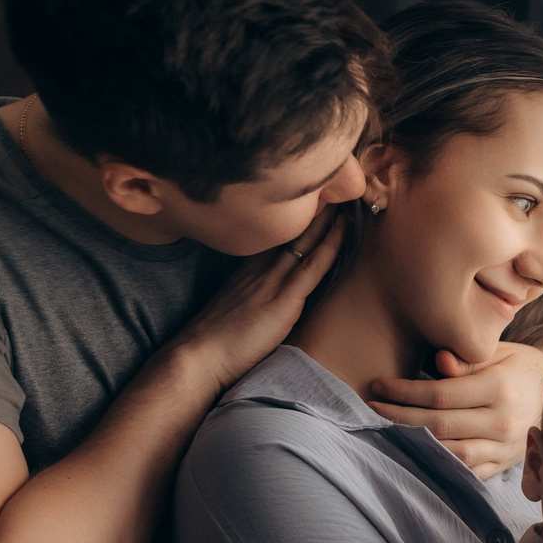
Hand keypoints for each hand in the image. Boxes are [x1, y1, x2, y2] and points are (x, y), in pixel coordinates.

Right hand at [173, 210, 343, 390]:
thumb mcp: (232, 312)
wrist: (199, 356)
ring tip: (343, 195)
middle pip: (289, 232)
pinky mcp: (283, 299)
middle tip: (332, 186)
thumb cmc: (213, 343)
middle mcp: (259, 268)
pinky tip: (343, 229)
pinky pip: (312, 266)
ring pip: (304, 241)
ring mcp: (271, 281)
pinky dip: (330, 245)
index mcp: (246, 271)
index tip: (312, 201)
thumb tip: (263, 305)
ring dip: (325, 218)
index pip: (275, 238)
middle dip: (312, 210)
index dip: (294, 219)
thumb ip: (249, 301)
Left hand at [366, 340, 542, 477]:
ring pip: (450, 453)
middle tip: (371, 408)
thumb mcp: (498, 352)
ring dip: (414, 445)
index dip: (404, 392)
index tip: (378, 386)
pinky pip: (466, 472)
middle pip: (439, 426)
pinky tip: (416, 454)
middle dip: (399, 417)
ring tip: (387, 432)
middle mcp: (503, 421)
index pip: (440, 394)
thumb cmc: (520, 368)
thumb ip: (467, 359)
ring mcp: (504, 448)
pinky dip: (439, 466)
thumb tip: (438, 362)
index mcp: (499, 388)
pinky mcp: (503, 465)